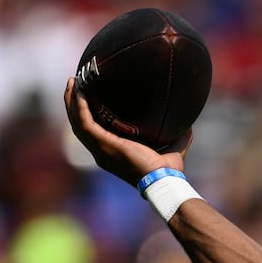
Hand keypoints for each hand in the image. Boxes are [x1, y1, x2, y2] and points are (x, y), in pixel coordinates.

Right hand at [61, 77, 185, 185]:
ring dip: (72, 101)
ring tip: (71, 82)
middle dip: (73, 103)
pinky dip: (80, 108)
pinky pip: (85, 123)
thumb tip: (190, 123)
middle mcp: (102, 151)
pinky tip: (80, 93)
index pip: (93, 132)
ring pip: (77, 122)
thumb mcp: (173, 147)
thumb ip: (179, 136)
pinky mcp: (103, 144)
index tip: (86, 97)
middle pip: (79, 125)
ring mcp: (100, 148)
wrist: (163, 180)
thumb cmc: (168, 170)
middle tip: (73, 83)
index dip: (87, 115)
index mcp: (112, 152)